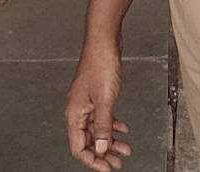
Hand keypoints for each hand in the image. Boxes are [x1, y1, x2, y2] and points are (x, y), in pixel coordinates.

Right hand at [64, 41, 133, 169]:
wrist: (104, 41)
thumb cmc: (101, 65)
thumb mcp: (105, 100)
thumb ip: (103, 126)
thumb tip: (102, 149)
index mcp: (74, 114)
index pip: (78, 147)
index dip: (92, 161)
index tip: (106, 168)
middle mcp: (77, 110)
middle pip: (88, 141)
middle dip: (103, 154)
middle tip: (117, 163)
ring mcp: (86, 103)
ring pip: (96, 130)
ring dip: (110, 141)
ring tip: (124, 149)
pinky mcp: (95, 96)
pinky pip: (102, 117)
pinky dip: (112, 125)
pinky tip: (122, 128)